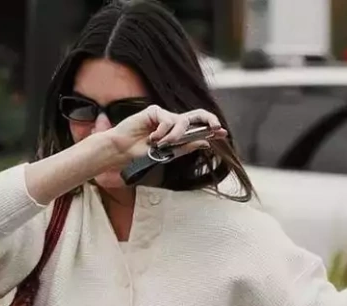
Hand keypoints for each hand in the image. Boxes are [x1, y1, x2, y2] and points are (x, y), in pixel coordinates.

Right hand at [104, 105, 225, 166]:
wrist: (123, 152)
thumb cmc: (142, 154)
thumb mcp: (169, 153)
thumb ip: (186, 146)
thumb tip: (206, 142)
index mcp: (178, 133)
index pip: (198, 127)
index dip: (211, 127)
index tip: (223, 133)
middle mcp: (173, 122)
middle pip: (197, 115)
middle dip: (209, 120)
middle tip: (216, 127)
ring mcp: (164, 116)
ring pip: (181, 122)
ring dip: (174, 137)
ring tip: (161, 145)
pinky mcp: (154, 111)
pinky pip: (167, 120)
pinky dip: (162, 132)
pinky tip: (152, 138)